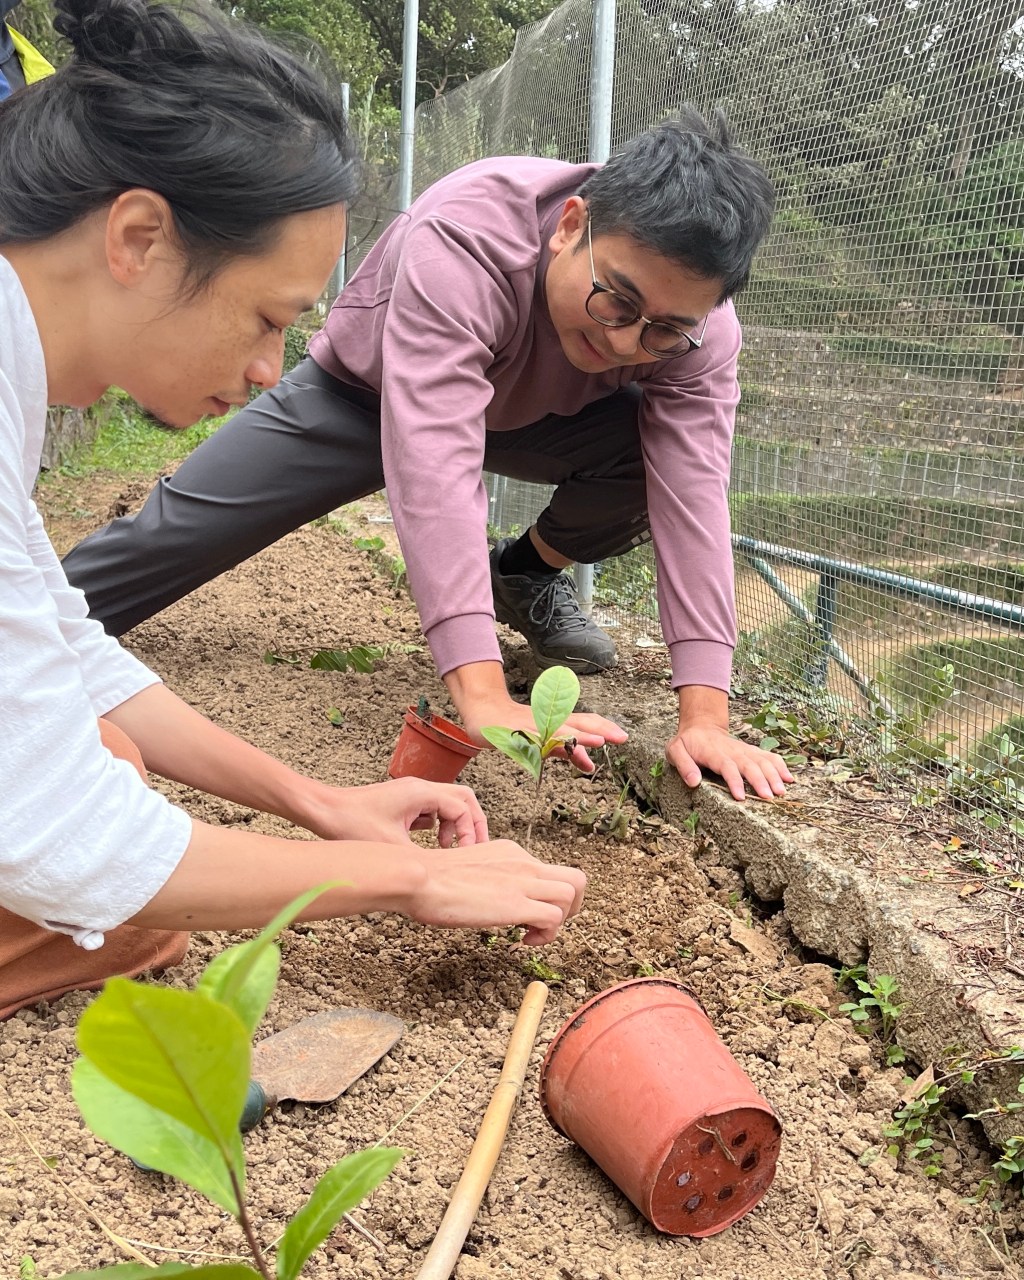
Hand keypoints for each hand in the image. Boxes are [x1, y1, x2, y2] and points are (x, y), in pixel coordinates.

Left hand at [303, 777, 488, 846]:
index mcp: (421, 793)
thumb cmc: (351, 824)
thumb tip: (442, 877)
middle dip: (471, 824)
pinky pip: (429, 810)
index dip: (470, 833)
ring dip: (453, 825)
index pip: (463, 808)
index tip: (465, 856)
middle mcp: (419, 788)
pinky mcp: (400, 802)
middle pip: (463, 799)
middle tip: (473, 849)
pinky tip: (426, 844)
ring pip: (447, 804)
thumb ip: (423, 860)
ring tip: (446, 849)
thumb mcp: (392, 848)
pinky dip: (436, 825)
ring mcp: (410, 793)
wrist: (323, 810)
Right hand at [404, 840, 586, 944]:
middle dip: (572, 907)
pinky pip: (554, 918)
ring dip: (560, 921)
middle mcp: (522, 862)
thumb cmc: (430, 878)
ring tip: (533, 934)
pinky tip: (522, 941)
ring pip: (571, 894)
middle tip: (548, 924)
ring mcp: (522, 881)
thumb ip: (488, 877)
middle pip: (576, 878)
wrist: (418, 877)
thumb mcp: (469, 868)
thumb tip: (489, 896)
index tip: (529, 914)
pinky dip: (546, 935)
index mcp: (510, 852)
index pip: (549, 871)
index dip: (548, 896)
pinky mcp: (516, 904)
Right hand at [445, 660, 626, 772]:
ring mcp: (531, 724)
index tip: (623, 737)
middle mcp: (547, 719)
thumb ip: (567, 752)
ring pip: (557, 729)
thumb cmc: (515, 726)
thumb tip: (591, 766)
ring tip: (597, 740)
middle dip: (600, 729)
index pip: (585, 721)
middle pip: (577, 721)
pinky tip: (554, 747)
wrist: (483, 711)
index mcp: (556, 721)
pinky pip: (531, 737)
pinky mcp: (514, 731)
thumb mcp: (545, 741)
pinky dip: (543, 741)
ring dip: (577, 735)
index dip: (604, 727)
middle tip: (621, 737)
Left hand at [667, 720, 793, 801]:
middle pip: (749, 764)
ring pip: (762, 761)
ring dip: (773, 775)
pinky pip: (768, 757)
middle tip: (769, 797)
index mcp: (714, 752)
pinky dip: (780, 766)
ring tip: (782, 791)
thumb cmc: (687, 743)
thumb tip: (694, 782)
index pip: (727, 766)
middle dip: (760, 780)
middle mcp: (733, 751)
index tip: (741, 797)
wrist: (701, 726)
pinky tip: (790, 778)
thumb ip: (683, 765)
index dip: (735, 781)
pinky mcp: (751, 752)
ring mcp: (744, 750)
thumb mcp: (675, 751)